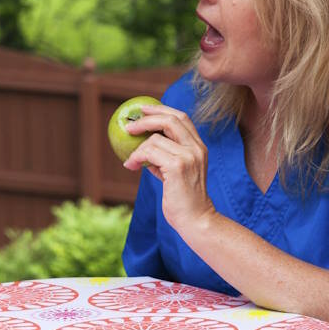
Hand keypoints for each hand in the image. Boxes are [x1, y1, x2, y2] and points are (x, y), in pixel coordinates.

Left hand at [123, 103, 218, 231]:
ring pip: (155, 139)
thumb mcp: (174, 173)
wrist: (195, 220)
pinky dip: (136, 157)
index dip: (162, 109)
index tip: (144, 109)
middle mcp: (196, 148)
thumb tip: (142, 147)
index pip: (182, 118)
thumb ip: (163, 157)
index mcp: (198, 147)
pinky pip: (150, 152)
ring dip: (137, 148)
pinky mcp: (178, 167)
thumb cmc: (182, 199)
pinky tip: (131, 166)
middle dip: (147, 118)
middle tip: (130, 125)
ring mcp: (188, 157)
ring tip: (131, 161)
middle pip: (171, 119)